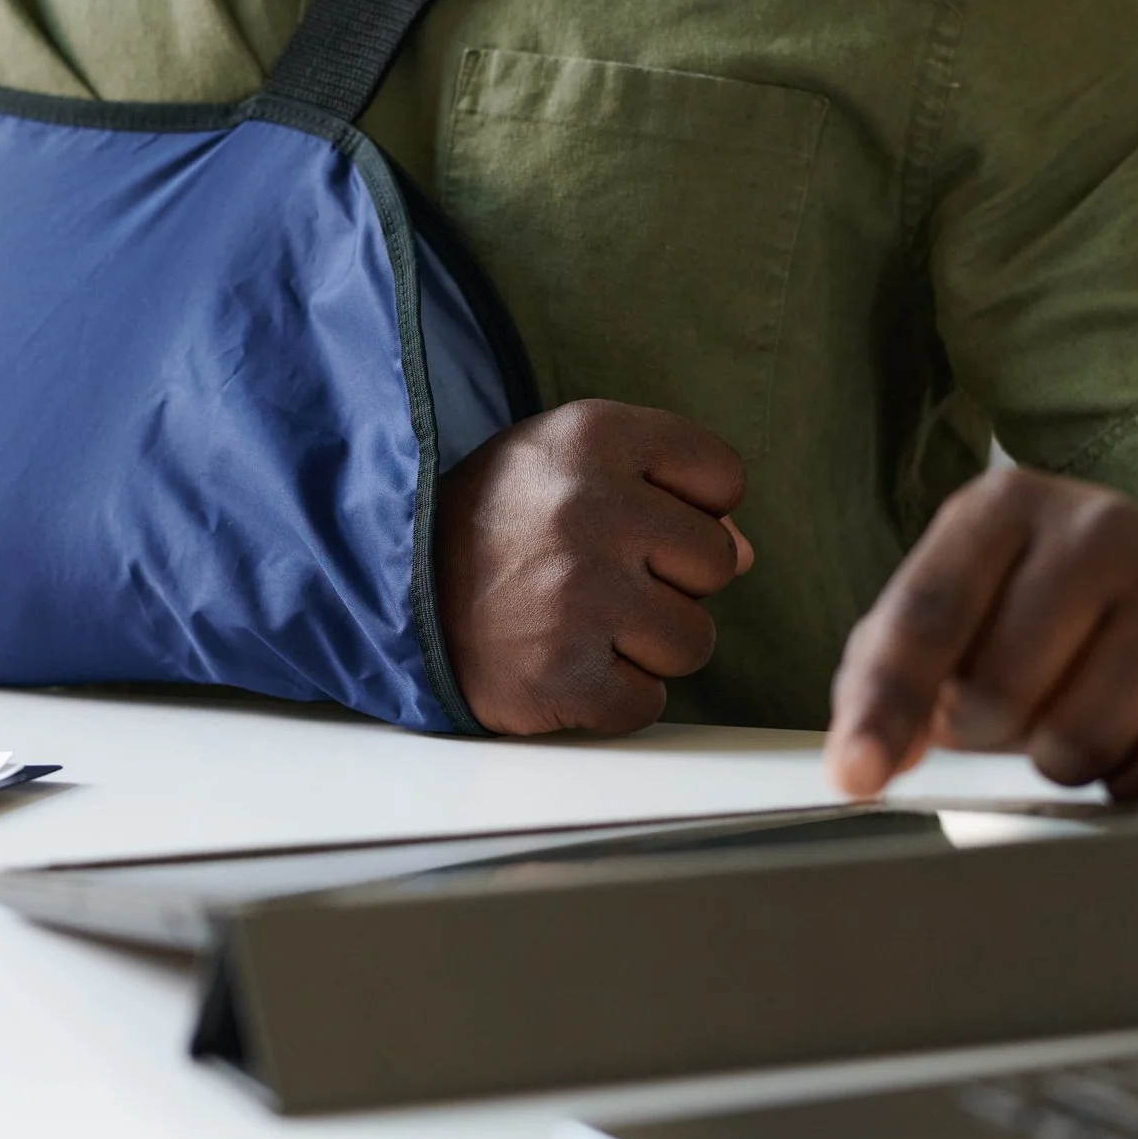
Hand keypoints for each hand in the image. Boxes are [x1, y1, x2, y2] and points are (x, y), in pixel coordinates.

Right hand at [436, 400, 754, 735]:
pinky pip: (648, 703)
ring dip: (647, 644)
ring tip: (582, 622)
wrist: (392, 588)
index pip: (723, 475)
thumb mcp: (566, 463)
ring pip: (694, 641)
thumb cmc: (497, 523)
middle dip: (671, 578)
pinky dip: (612, 697)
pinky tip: (566, 664)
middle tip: (600, 576)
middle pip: (718, 562)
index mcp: (595, 436)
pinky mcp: (562, 676)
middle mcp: (590, 508)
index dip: (690, 505)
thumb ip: (661, 486)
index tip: (635, 518)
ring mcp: (578, 596)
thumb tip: (745, 553)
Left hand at [825, 469, 1137, 801]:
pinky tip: (1137, 740)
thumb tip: (863, 762)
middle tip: (1012, 709)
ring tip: (1073, 717)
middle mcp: (1099, 525)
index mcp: (1004, 504)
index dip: (886, 705)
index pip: (928, 616)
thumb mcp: (948, 623)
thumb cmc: (1035, 621)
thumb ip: (883, 679)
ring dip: (1061, 762)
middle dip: (988, 730)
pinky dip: (1134, 785)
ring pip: (1081, 742)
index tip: (856, 777)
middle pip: (1000, 690)